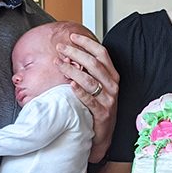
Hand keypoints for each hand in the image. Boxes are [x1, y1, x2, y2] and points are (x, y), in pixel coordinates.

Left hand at [56, 34, 118, 163]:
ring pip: (90, 80)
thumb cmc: (98, 108)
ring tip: (58, 64)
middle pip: (94, 64)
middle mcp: (113, 86)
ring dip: (72, 69)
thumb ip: (90, 72)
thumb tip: (71, 54)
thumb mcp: (98, 87)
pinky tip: (70, 84)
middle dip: (76, 53)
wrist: (103, 135)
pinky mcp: (102, 113)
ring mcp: (108, 100)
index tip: (73, 37)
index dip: (87, 43)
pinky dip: (80, 91)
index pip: (102, 54)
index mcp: (112, 76)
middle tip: (60, 48)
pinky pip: (90, 100)